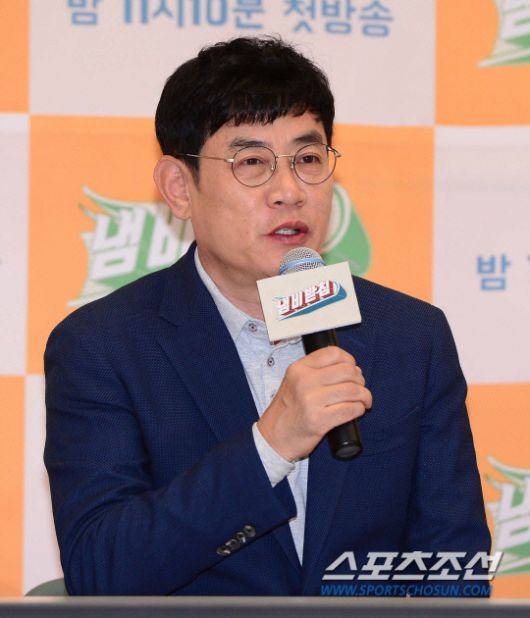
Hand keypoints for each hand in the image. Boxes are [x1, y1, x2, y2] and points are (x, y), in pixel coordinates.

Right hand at [257, 346, 371, 461]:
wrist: (273, 438)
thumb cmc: (288, 411)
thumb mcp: (293, 382)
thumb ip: (314, 371)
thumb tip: (349, 368)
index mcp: (299, 368)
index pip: (333, 353)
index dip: (349, 360)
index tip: (352, 369)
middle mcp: (305, 381)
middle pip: (348, 371)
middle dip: (360, 380)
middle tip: (360, 389)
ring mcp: (311, 401)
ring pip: (353, 390)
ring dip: (364, 396)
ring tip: (364, 401)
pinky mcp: (319, 421)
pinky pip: (351, 409)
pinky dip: (359, 409)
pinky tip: (358, 411)